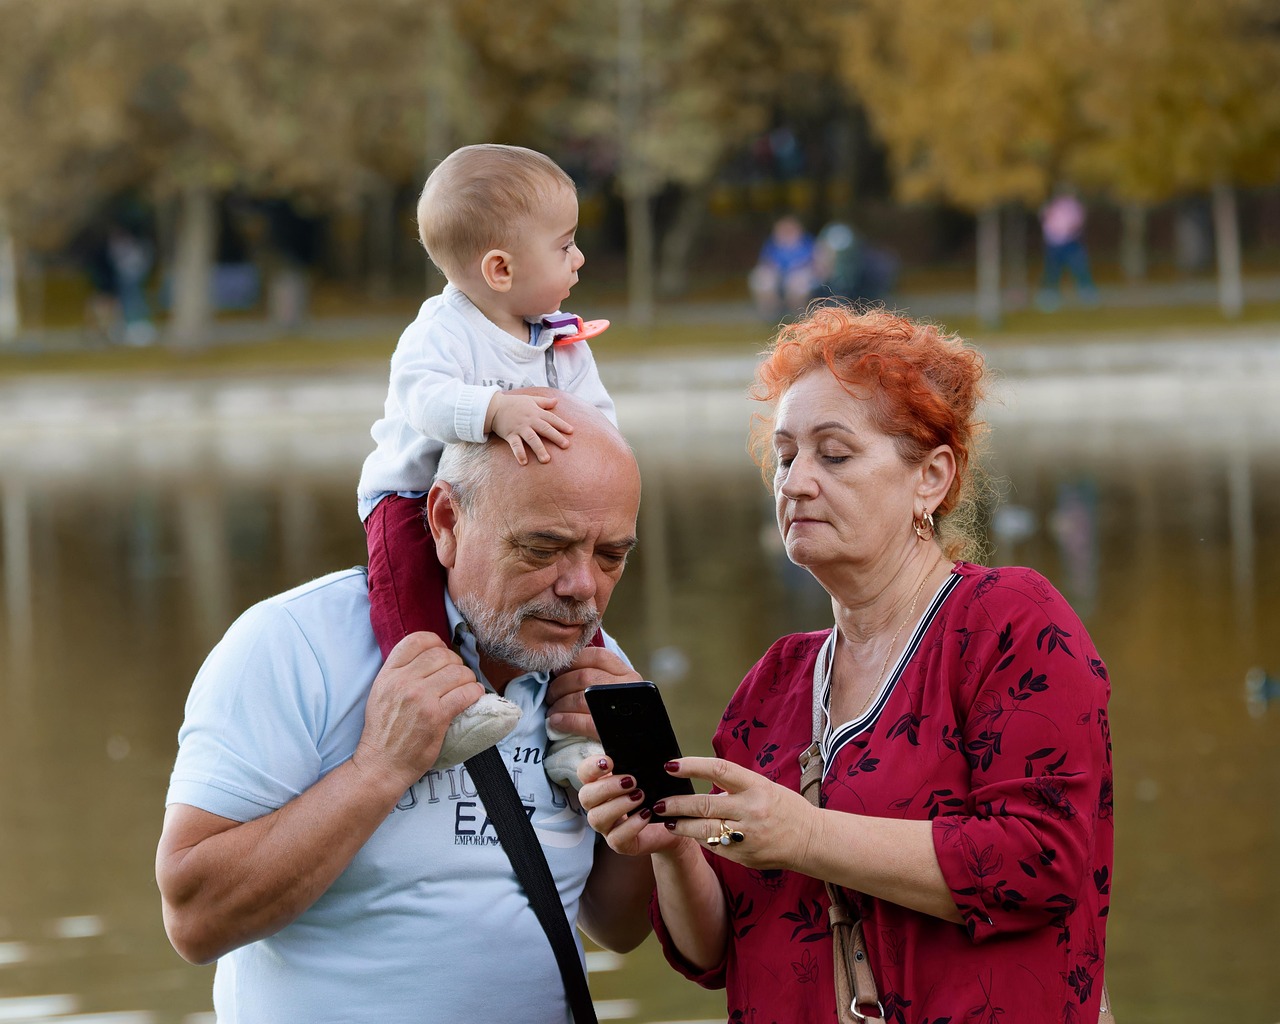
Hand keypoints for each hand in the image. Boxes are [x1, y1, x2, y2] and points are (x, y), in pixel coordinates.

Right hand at [352, 631, 483, 789]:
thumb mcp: (381, 693)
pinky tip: (473, 696)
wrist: (382, 764)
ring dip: (467, 678)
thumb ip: (399, 672)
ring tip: (466, 687)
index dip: (435, 642)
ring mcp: (420, 698)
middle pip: (442, 654)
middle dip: (455, 663)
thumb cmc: (384, 731)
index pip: (417, 640)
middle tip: (456, 676)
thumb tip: (427, 656)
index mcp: (389, 674)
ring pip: (458, 672)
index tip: (442, 653)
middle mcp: (403, 682)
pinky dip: (475, 692)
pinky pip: (466, 693)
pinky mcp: (436, 716)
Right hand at [486, 392, 572, 464]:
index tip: (571, 431)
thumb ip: (544, 402)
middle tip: (566, 446)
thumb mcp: (530, 399)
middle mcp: (529, 420)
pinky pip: (515, 445)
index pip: (551, 418)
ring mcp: (520, 428)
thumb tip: (557, 401)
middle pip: (545, 429)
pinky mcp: (510, 434)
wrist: (494, 406)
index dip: (562, 424)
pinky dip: (519, 453)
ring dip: (539, 449)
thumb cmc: (514, 403)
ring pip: (532, 439)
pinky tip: (524, 462)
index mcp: (536, 412)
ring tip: (546, 460)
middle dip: (556, 437)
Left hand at [546, 645, 642, 739]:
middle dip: (560, 685)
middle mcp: (628, 686)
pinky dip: (566, 721)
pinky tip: (556, 723)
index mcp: (627, 674)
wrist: (640, 744)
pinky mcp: (615, 730)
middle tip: (550, 696)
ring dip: (559, 704)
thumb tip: (562, 669)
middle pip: (584, 677)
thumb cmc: (622, 717)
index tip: (557, 671)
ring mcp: (622, 708)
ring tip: (552, 711)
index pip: (597, 656)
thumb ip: (598, 678)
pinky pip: (585, 721)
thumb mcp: (615, 692)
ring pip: (582, 697)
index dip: (573, 662)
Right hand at [577, 756, 687, 857]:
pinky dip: (631, 825)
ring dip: (618, 805)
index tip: (609, 761)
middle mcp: (598, 806)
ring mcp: (607, 827)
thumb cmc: (655, 792)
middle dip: (607, 787)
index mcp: (600, 785)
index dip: (591, 767)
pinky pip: (616, 838)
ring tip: (641, 796)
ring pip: (596, 818)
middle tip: (631, 781)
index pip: (583, 773)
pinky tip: (646, 814)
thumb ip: (634, 758)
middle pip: (585, 796)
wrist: (673, 821)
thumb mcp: (645, 772)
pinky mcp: (620, 844)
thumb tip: (630, 740)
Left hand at [650, 756, 819, 870]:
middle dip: (676, 804)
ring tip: (667, 821)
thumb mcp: (764, 787)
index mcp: (757, 786)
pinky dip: (700, 839)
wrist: (812, 840)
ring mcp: (747, 835)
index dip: (692, 766)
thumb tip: (702, 782)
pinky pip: (714, 847)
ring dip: (681, 825)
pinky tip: (690, 834)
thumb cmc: (785, 808)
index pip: (719, 770)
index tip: (670, 765)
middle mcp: (751, 810)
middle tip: (658, 802)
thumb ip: (736, 786)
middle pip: (705, 804)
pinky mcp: (744, 856)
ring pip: (704, 830)